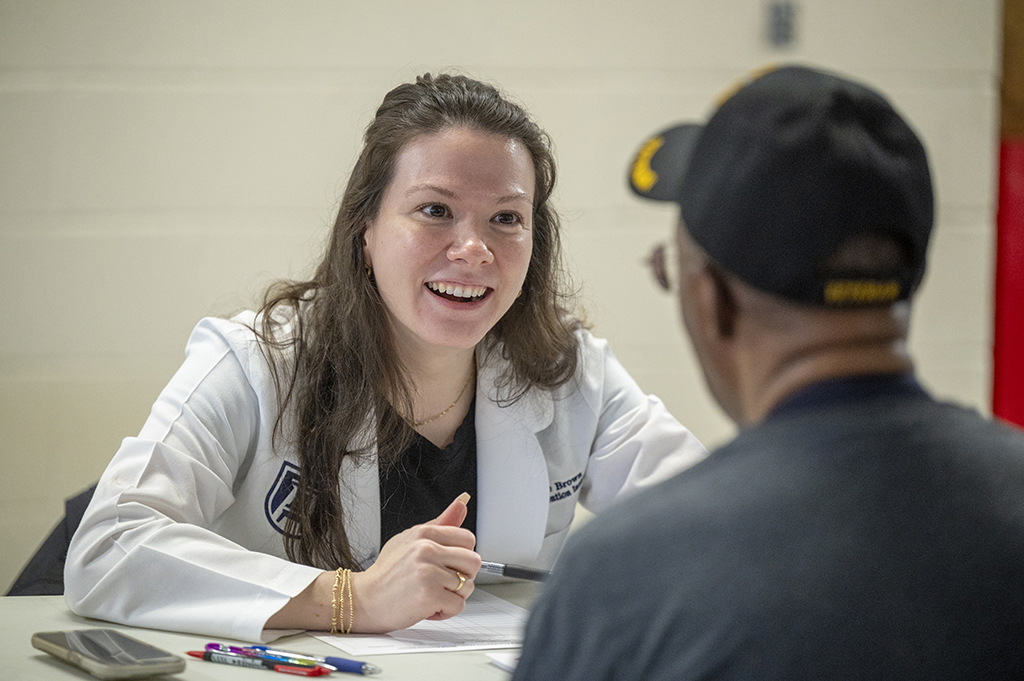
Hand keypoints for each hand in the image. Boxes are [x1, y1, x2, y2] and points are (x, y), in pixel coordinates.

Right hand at [350, 492, 480, 632]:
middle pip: (473, 562)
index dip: (461, 556)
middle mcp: (427, 549)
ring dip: (453, 596)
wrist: (365, 599)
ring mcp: (428, 572)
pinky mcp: (429, 595)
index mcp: (424, 533)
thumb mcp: (411, 539)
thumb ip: (441, 523)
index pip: (468, 539)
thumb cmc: (387, 572)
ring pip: (468, 586)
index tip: (448, 564)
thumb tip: (462, 502)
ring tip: (432, 593)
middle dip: (463, 576)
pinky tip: (430, 606)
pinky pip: (459, 605)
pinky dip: (446, 611)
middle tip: (443, 582)